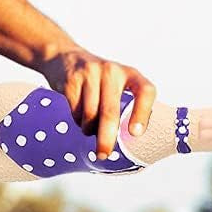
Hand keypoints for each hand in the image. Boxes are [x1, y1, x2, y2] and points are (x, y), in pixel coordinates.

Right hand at [39, 50, 155, 157]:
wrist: (65, 57)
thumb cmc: (97, 80)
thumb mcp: (116, 84)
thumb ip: (125, 104)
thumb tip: (127, 139)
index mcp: (129, 73)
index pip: (145, 91)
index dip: (142, 113)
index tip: (135, 133)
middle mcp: (112, 71)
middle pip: (110, 112)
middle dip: (106, 138)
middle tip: (103, 154)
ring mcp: (90, 74)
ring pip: (89, 115)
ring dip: (88, 129)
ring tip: (88, 128)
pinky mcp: (71, 81)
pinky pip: (75, 112)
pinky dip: (77, 121)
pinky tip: (78, 115)